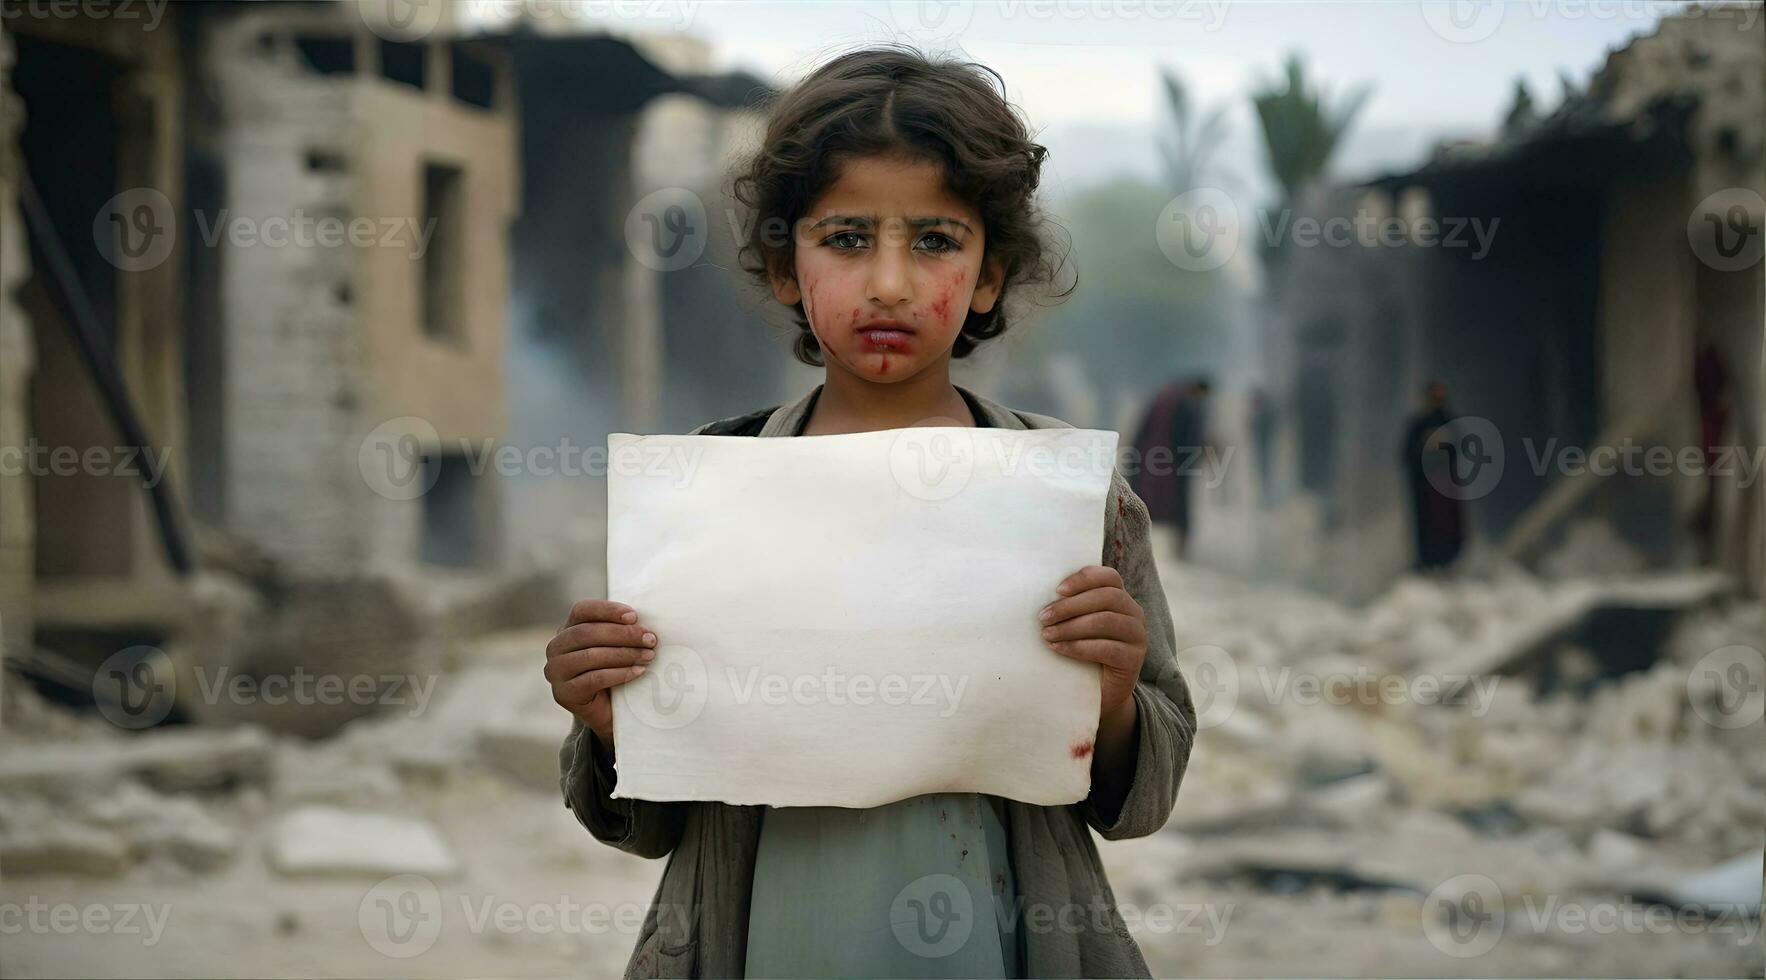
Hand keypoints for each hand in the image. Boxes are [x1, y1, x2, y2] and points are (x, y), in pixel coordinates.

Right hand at [545, 599, 657, 744]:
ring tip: (649, 655)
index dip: (608, 610)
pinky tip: (639, 671)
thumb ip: (619, 629)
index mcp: (565, 630)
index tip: (634, 616)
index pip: (582, 610)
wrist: (605, 711)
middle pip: (587, 633)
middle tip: (650, 639)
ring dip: (624, 653)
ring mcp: (555, 672)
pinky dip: (620, 673)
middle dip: (623, 634)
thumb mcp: (612, 645)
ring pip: (591, 655)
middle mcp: (555, 648)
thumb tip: (640, 619)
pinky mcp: (563, 693)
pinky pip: (594, 679)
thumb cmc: (612, 670)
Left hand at [1039, 565, 1145, 720]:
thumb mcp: (1077, 625)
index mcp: (1121, 599)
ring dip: (1071, 626)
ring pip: (1105, 621)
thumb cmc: (1081, 654)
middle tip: (1043, 617)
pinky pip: (1107, 648)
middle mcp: (1134, 614)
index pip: (1109, 577)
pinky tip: (1059, 649)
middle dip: (1070, 606)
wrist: (1097, 694)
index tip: (1057, 590)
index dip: (1084, 579)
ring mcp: (1137, 637)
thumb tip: (1038, 590)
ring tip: (1047, 634)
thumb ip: (1070, 606)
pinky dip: (1079, 647)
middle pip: (1106, 597)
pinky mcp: (1134, 660)